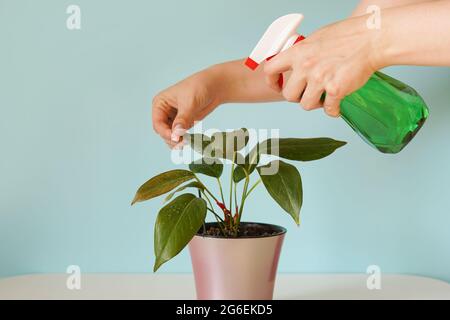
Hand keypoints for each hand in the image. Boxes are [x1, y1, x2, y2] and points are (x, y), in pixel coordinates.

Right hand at [152, 70, 220, 148]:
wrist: (215, 87)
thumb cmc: (199, 88)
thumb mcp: (189, 104)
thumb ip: (182, 120)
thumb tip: (175, 135)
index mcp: (160, 103)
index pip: (158, 123)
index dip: (165, 133)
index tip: (176, 139)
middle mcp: (164, 111)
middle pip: (163, 132)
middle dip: (172, 139)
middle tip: (184, 143)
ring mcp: (173, 118)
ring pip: (170, 136)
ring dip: (177, 141)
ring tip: (188, 142)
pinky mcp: (183, 123)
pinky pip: (179, 135)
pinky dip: (183, 140)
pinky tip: (190, 141)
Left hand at [264, 15, 380, 116]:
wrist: (372, 39)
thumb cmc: (349, 36)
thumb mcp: (317, 38)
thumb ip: (304, 53)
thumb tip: (296, 63)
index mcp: (298, 52)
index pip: (270, 70)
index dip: (272, 81)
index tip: (278, 86)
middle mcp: (305, 66)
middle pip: (288, 95)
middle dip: (298, 97)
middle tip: (309, 92)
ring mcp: (319, 79)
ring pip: (305, 105)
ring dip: (315, 104)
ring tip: (324, 97)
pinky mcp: (335, 90)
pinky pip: (328, 109)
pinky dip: (333, 110)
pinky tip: (337, 106)